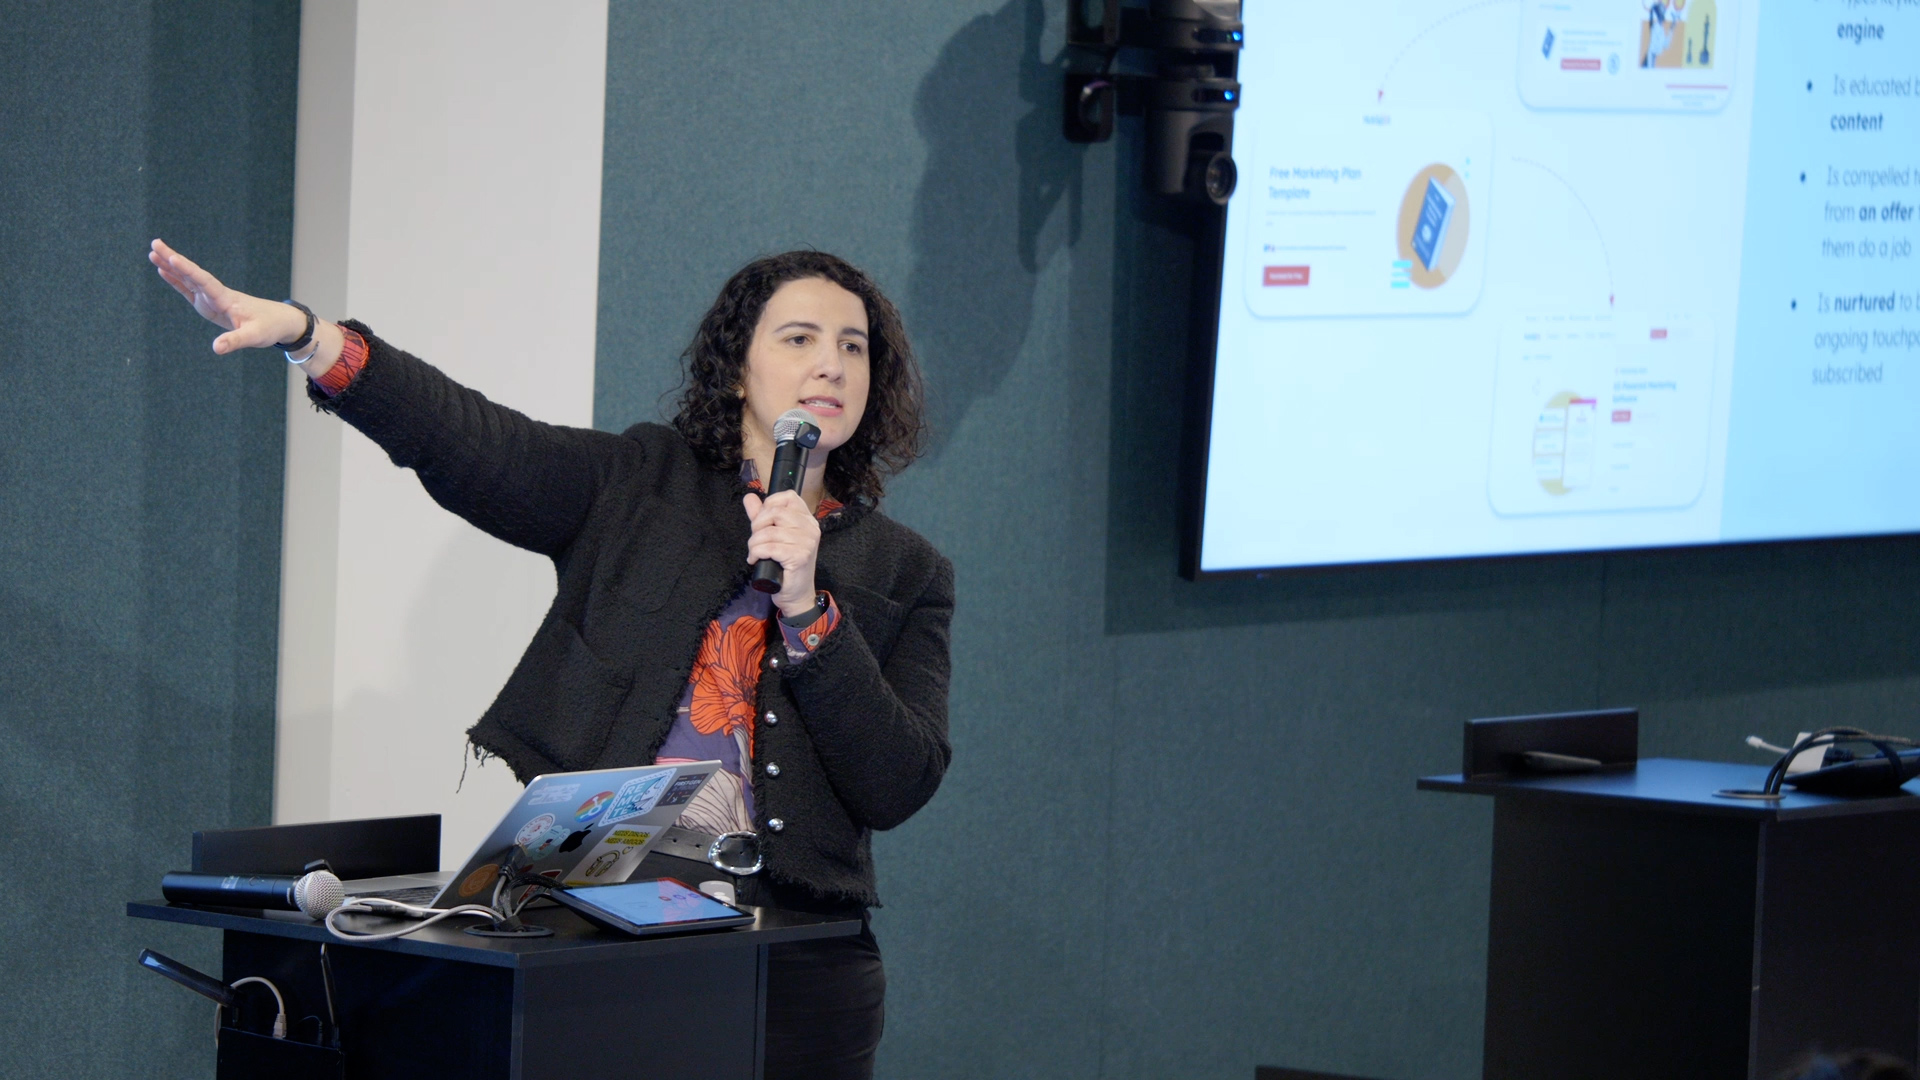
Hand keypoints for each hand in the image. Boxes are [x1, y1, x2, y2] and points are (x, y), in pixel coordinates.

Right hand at [148, 238, 306, 354]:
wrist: (279, 322)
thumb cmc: (269, 328)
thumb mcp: (254, 337)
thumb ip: (235, 341)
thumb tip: (216, 349)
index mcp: (226, 299)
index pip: (204, 281)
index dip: (188, 271)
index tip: (172, 257)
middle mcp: (217, 294)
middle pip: (192, 274)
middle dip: (173, 260)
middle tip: (154, 244)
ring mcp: (212, 298)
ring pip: (188, 279)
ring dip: (171, 266)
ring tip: (152, 253)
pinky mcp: (210, 304)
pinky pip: (189, 290)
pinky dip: (176, 280)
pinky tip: (163, 271)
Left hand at [743, 491, 820, 617]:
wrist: (797, 595)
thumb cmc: (785, 566)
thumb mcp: (773, 537)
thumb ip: (762, 516)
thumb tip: (749, 497)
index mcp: (807, 520)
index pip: (788, 497)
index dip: (769, 505)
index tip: (762, 522)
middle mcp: (810, 528)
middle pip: (775, 512)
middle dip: (757, 525)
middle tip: (755, 541)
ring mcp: (807, 542)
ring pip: (769, 531)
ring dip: (754, 543)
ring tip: (754, 553)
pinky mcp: (800, 556)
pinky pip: (769, 547)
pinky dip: (756, 553)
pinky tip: (755, 560)